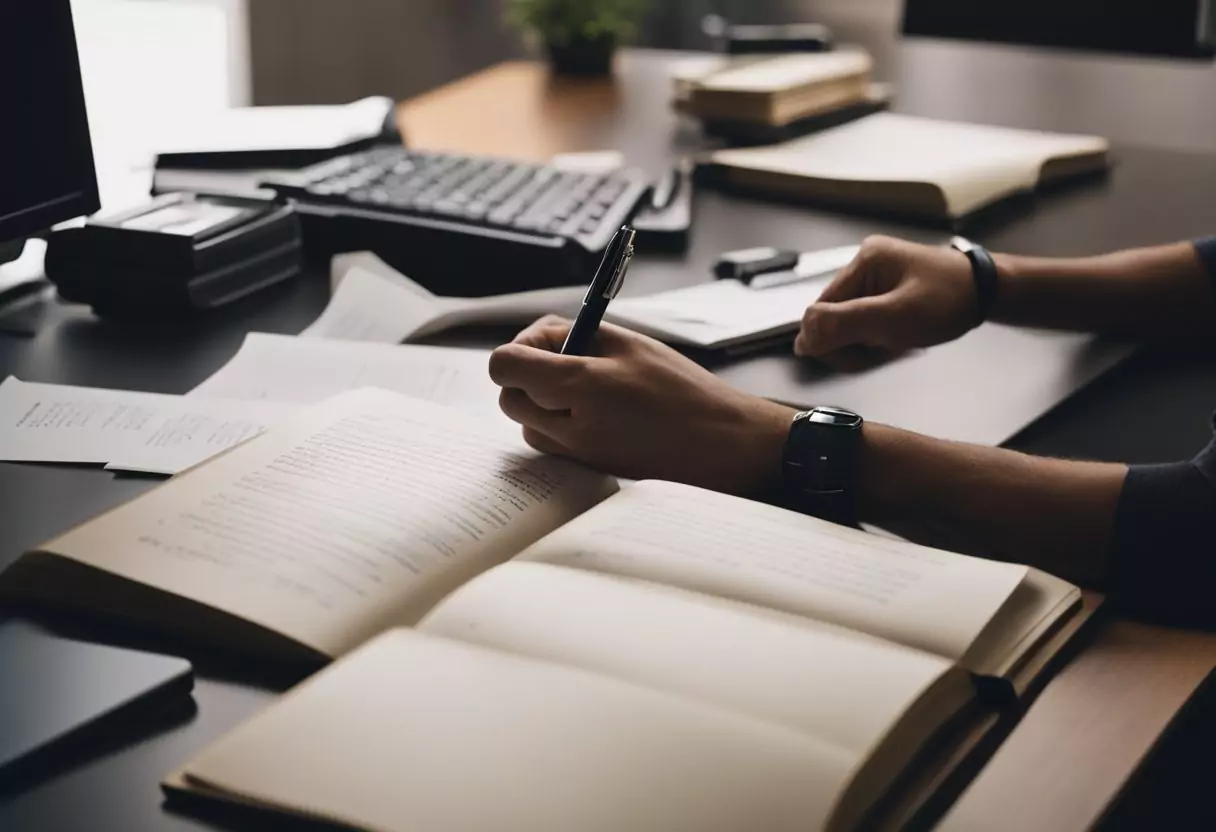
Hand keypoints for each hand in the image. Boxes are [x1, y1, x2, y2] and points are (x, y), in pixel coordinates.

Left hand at [488, 316, 795, 494]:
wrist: (720, 445)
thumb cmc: (682, 391)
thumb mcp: (630, 345)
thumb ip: (577, 335)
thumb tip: (538, 337)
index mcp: (579, 386)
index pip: (505, 366)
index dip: (517, 350)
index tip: (543, 345)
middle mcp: (570, 427)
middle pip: (511, 397)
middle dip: (529, 377)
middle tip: (568, 363)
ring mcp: (577, 455)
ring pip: (529, 424)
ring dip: (545, 404)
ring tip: (590, 392)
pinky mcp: (589, 471)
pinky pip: (554, 445)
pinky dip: (562, 427)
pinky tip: (600, 415)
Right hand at [795, 236, 978, 363]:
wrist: (988, 294)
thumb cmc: (950, 299)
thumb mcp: (894, 317)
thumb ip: (843, 325)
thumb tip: (800, 340)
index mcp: (863, 261)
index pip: (819, 310)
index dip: (830, 340)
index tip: (859, 355)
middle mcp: (864, 265)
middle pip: (830, 318)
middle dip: (851, 342)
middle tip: (884, 348)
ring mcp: (873, 278)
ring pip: (845, 325)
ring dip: (865, 343)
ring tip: (895, 342)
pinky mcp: (883, 292)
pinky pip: (862, 323)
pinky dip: (876, 338)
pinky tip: (896, 339)